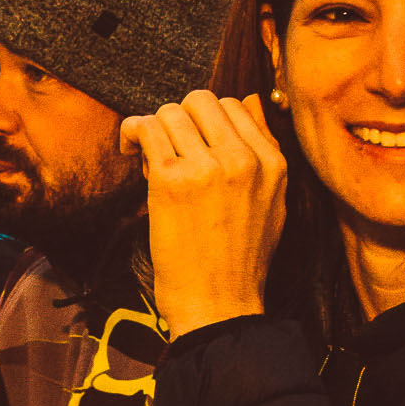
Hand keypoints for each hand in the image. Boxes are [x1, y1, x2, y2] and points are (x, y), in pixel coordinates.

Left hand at [121, 92, 284, 336]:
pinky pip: (145, 128)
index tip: (193, 145)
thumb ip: (264, 149)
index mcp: (271, 162)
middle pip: (201, 101)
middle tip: (169, 151)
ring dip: (154, 130)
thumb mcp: (274, 203)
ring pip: (170, 112)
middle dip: (180, 119)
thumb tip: (249, 100)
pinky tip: (130, 152)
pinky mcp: (170, 179)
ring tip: (152, 162)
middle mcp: (242, 158)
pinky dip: (132, 133)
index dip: (207, 121)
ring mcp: (206, 167)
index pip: (234, 105)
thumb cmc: (239, 262)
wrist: (219, 306)